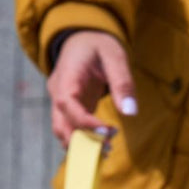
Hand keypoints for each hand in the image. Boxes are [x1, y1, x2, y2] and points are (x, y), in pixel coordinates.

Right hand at [47, 30, 137, 147]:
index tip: (108, 133)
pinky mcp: (70, 110)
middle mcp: (58, 91)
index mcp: (66, 75)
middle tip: (109, 147)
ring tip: (108, 149)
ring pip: (62, 131)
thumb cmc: (99, 45)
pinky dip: (84, 141)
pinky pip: (72, 130)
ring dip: (82, 145)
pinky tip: (103, 146)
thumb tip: (130, 113)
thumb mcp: (114, 56)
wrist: (83, 38)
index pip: (67, 104)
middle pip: (60, 124)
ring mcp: (61, 102)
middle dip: (82, 141)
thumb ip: (122, 82)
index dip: (84, 123)